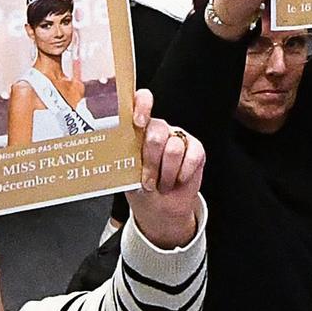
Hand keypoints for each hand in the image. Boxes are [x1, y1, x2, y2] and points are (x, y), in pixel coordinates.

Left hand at [126, 90, 206, 247]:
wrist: (160, 208)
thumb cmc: (140, 188)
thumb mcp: (126, 175)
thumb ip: (124, 160)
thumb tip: (116, 154)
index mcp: (137, 129)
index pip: (140, 102)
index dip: (142, 106)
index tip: (138, 123)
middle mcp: (158, 129)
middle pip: (156, 132)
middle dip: (151, 161)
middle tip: (148, 181)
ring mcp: (177, 137)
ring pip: (173, 148)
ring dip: (166, 174)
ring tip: (162, 185)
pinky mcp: (195, 148)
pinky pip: (192, 156)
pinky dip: (183, 174)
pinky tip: (177, 181)